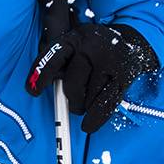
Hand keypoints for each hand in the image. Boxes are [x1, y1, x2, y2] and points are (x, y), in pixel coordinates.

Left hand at [24, 0, 157, 131]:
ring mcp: (111, 60)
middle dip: (71, 97)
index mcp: (74, 38)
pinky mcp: (125, 76)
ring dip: (84, 105)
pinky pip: (105, 104)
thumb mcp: (72, 47)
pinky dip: (96, 118)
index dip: (41, 76)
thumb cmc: (91, 51)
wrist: (130, 41)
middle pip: (72, 84)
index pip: (53, 57)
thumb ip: (56, 62)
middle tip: (74, 99)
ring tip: (89, 97)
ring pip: (88, 97)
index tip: (33, 92)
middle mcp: (93, 46)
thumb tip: (35, 85)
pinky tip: (89, 125)